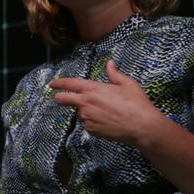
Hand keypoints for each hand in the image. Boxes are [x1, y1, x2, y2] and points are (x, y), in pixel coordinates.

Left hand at [48, 60, 165, 145]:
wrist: (141, 126)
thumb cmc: (136, 103)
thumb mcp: (127, 84)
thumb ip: (114, 73)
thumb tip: (109, 63)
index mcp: (93, 89)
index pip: (69, 84)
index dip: (59, 83)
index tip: (52, 83)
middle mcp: (86, 103)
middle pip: (63, 100)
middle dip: (59, 98)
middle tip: (59, 98)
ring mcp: (87, 118)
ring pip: (80, 113)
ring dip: (86, 111)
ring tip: (105, 112)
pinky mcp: (91, 130)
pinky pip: (88, 124)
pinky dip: (93, 122)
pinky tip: (107, 121)